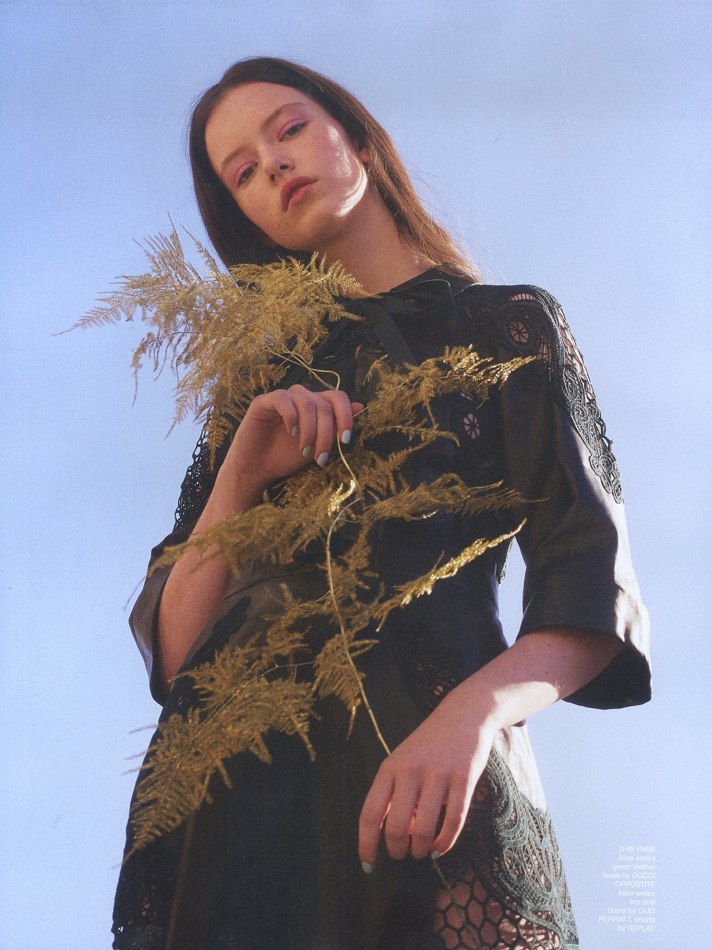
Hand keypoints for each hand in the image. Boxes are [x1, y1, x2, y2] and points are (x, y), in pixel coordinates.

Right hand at [223, 384, 363, 492]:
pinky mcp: (263, 402)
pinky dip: (292, 416)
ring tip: (305, 451)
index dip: (346, 416)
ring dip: (310, 429)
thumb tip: (361, 407)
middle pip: (323, 403)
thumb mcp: (318, 445)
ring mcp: (283, 398)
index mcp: (316, 406)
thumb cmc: (287, 458)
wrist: (258, 470)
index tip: (345, 440)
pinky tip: (292, 432)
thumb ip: (335, 427)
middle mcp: (301, 398)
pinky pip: (283, 399)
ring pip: (306, 401)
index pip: (337, 398)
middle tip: (321, 457)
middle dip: (326, 432)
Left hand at [358, 691, 495, 868]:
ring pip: (423, 829)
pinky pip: (453, 821)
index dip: (366, 844)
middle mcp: (410, 771)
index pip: (370, 813)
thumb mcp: (404, 763)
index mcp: (389, 767)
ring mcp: (438, 774)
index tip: (368, 865)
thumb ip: (397, 795)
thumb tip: (397, 836)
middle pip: (395, 827)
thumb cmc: (428, 745)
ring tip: (422, 852)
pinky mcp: (463, 778)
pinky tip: (440, 849)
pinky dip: (445, 843)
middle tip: (402, 855)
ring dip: (420, 850)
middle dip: (397, 850)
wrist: (463, 715)